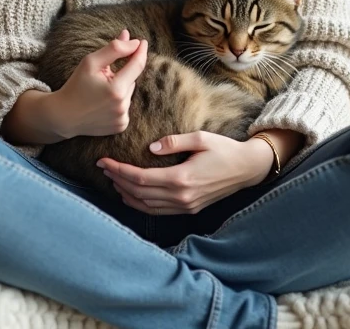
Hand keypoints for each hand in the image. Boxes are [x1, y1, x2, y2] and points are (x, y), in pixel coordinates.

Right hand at [49, 29, 147, 138]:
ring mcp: (122, 118)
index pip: (137, 65)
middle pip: (131, 79)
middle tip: (102, 77)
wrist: (64, 116)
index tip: (142, 42)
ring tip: (100, 92)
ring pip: (129, 92)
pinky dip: (118, 101)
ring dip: (120, 87)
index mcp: (116, 89)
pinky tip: (103, 103)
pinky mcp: (121, 126)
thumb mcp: (90, 62)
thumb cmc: (76, 85)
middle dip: (121, 74)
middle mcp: (122, 106)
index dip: (140, 52)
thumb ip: (114, 49)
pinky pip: (126, 106)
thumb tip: (133, 41)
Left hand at [97, 130, 272, 214]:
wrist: (246, 169)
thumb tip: (150, 148)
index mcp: (181, 178)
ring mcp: (185, 206)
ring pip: (145, 206)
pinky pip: (157, 210)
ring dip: (126, 194)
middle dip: (117, 180)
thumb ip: (173, 142)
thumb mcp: (200, 138)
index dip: (119, 171)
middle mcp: (181, 197)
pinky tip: (131, 194)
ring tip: (112, 180)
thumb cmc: (224, 149)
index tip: (104, 161)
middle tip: (102, 168)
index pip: (140, 178)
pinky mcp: (189, 209)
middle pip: (138, 193)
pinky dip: (140, 204)